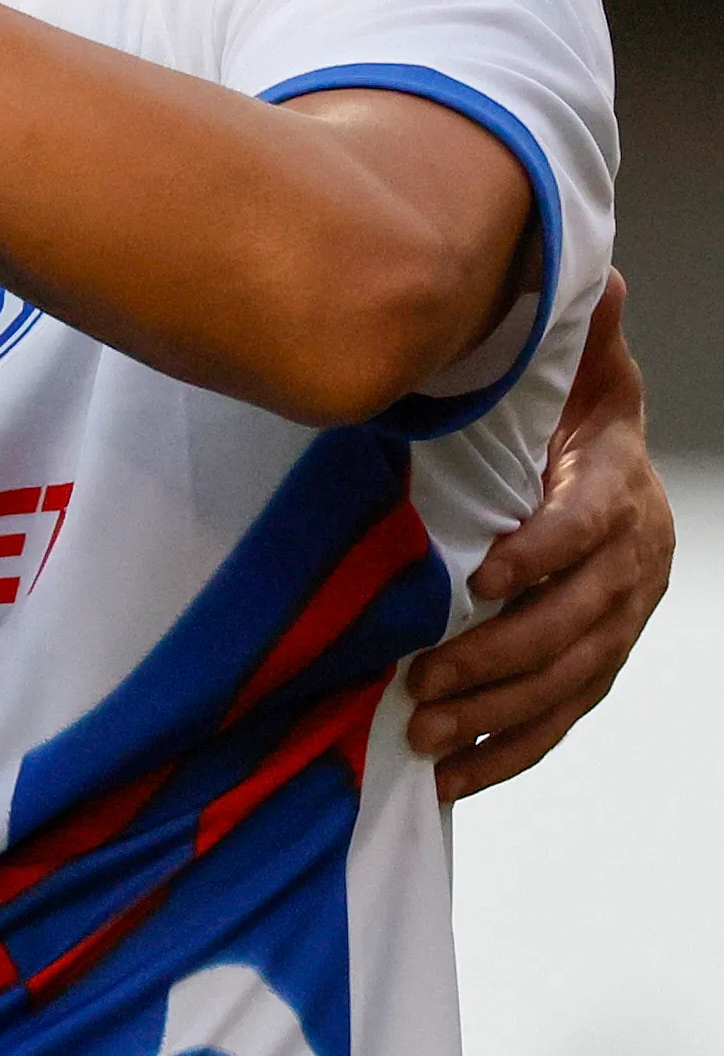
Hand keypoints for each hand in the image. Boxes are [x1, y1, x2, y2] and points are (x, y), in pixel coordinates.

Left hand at [404, 272, 674, 798]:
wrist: (597, 447)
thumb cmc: (563, 405)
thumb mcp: (569, 359)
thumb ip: (572, 331)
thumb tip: (594, 279)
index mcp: (619, 488)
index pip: (590, 524)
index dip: (544, 550)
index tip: (486, 575)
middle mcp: (631, 563)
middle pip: (574, 620)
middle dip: (499, 655)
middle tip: (424, 677)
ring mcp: (617, 618)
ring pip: (566, 679)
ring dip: (498, 713)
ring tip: (426, 732)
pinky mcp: (594, 659)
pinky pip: (560, 715)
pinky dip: (512, 750)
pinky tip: (457, 776)